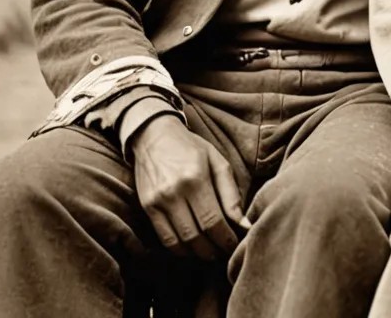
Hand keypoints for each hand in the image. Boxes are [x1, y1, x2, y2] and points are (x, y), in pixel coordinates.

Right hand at [131, 114, 248, 259]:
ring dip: (198, 254)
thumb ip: (231, 194)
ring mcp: (157, 202)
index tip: (235, 244)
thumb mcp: (218, 162)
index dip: (226, 239)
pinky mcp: (147, 208)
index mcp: (196, 178)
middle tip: (225, 251)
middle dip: (214, 249)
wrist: (154, 136)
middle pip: (196, 236)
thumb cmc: (192, 148)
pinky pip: (164, 239)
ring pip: (180, 242)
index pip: (213, 221)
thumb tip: (244, 224)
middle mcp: (174, 192)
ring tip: (211, 252)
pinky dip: (180, 249)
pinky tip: (192, 247)